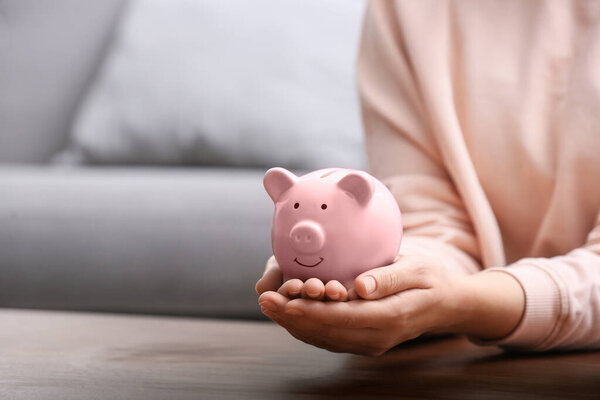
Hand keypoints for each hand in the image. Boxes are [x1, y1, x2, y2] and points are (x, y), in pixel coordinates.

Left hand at [257, 254, 524, 355]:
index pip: (340, 318)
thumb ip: (388, 278)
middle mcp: (377, 337)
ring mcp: (371, 343)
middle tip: (265, 300)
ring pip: (324, 338)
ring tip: (270, 305)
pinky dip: (308, 327)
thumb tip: (359, 287)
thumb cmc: (433, 279)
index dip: (307, 311)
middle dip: (292, 318)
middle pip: (326, 332)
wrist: (449, 304)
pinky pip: (331, 338)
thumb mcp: (417, 269)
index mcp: (390, 318)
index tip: (281, 300)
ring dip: (295, 324)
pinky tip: (290, 313)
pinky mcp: (365, 340)